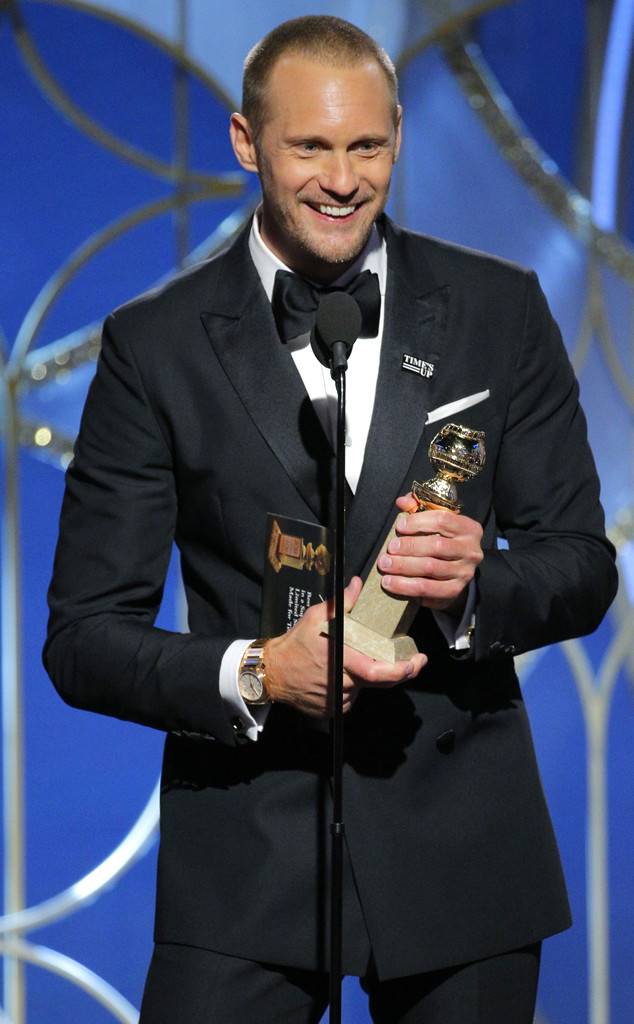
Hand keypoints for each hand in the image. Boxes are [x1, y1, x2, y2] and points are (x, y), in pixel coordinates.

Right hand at [264, 576, 426, 717]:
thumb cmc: (294, 644)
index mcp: (340, 660)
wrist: (272, 673)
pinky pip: (350, 697)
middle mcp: (341, 684)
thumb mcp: (315, 617)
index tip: (415, 663)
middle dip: (399, 673)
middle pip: (378, 682)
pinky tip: (344, 674)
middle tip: (413, 663)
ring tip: (359, 660)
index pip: (377, 672)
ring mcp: (336, 700)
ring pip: (364, 688)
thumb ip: (343, 602)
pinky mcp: (331, 709)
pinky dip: (353, 686)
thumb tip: (359, 585)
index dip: (400, 671)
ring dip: (368, 676)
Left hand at [377, 494, 482, 613]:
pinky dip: (407, 586)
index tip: (399, 526)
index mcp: (468, 528)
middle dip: (409, 546)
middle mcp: (471, 550)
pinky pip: (428, 588)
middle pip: (436, 546)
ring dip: (403, 566)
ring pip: (430, 568)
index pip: (443, 520)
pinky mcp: (455, 590)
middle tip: (389, 549)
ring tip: (385, 565)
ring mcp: (464, 572)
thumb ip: (418, 508)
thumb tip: (402, 501)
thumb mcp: (434, 522)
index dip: (418, 522)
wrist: (454, 572)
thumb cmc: (441, 541)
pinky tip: (392, 583)